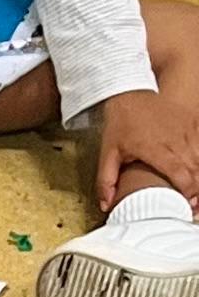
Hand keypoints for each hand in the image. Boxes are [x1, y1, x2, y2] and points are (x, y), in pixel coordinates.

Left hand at [97, 87, 198, 213]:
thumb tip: (105, 206)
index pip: (181, 174)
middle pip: (196, 169)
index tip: (187, 206)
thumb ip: (105, 180)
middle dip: (198, 189)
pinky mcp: (192, 120)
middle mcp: (176, 139)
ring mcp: (186, 129)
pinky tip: (197, 169)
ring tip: (197, 194)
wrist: (132, 89)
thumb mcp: (108, 152)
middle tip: (194, 207)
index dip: (188, 192)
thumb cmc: (121, 122)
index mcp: (157, 149)